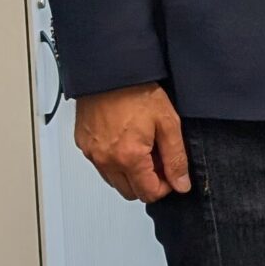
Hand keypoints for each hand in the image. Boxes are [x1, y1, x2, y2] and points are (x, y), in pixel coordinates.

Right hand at [75, 82, 189, 203]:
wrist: (110, 72)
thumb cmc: (136, 91)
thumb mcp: (168, 124)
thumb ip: (176, 158)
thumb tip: (181, 184)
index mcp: (129, 157)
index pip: (148, 194)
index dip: (165, 187)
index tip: (170, 173)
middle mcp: (106, 159)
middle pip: (130, 192)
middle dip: (147, 182)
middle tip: (157, 159)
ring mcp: (92, 153)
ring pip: (114, 181)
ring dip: (130, 174)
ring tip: (141, 148)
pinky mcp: (83, 144)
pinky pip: (100, 165)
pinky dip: (114, 162)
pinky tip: (125, 142)